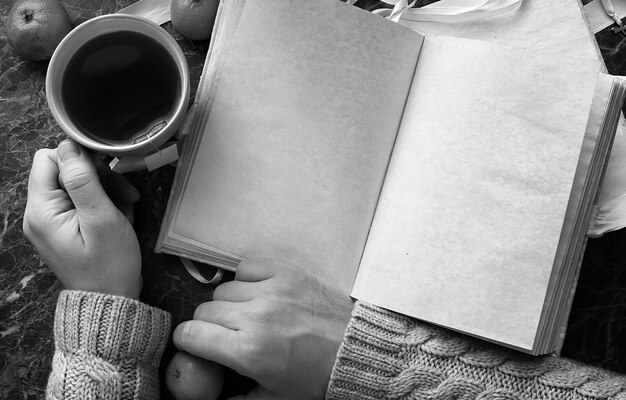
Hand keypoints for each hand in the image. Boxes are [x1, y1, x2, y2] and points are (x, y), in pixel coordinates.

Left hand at [23, 140, 141, 298]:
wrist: (111, 300)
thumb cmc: (109, 264)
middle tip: (126, 193)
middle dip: (97, 177)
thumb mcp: (101, 219)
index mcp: (42, 210)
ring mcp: (51, 222)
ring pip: (76, 185)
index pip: (49, 159)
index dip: (79, 158)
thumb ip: (83, 181)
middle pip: (64, 171)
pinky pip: (81, 202)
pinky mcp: (64, 227)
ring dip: (105, 190)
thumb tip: (69, 146)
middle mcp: (39, 214)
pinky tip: (120, 215)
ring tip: (127, 207)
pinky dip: (103, 204)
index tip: (108, 171)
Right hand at [173, 260, 354, 399]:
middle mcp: (255, 317)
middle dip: (208, 324)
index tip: (194, 342)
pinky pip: (247, 266)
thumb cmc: (316, 377)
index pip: (191, 334)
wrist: (354, 350)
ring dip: (228, 302)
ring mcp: (271, 291)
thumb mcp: (275, 398)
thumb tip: (215, 399)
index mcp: (248, 352)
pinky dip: (246, 278)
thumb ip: (238, 399)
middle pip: (205, 310)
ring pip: (224, 288)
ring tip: (246, 314)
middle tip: (226, 333)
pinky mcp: (286, 273)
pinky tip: (257, 292)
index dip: (187, 340)